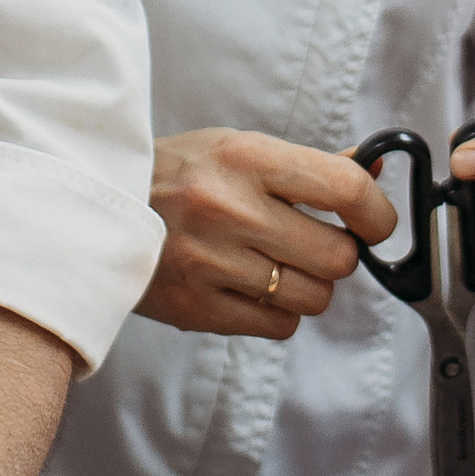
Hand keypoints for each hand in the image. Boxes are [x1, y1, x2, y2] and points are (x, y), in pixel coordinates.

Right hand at [143, 127, 397, 341]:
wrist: (97, 210)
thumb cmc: (178, 176)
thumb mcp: (238, 150)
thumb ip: (309, 166)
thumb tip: (376, 170)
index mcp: (245, 158)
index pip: (345, 188)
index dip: (377, 212)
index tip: (374, 221)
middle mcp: (230, 209)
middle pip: (338, 256)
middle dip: (336, 253)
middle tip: (311, 242)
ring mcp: (211, 264)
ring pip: (313, 297)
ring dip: (308, 285)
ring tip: (276, 264)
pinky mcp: (196, 309)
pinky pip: (280, 326)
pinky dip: (277, 311)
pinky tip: (251, 285)